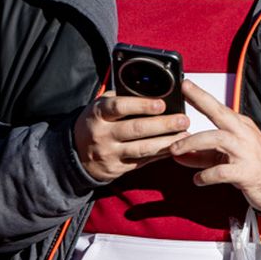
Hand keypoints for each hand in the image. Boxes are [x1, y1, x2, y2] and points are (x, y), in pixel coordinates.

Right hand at [72, 93, 189, 183]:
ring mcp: (109, 153)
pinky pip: (143, 161)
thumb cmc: (97, 123)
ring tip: (185, 135)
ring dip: (166, 142)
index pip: (118, 107)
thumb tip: (152, 90)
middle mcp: (102, 134)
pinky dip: (160, 154)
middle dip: (163, 125)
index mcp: (97, 114)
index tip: (161, 104)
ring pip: (141, 148)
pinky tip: (175, 148)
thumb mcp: (101, 107)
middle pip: (135, 129)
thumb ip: (122, 98)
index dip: (141, 106)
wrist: (75, 154)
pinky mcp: (117, 168)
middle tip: (183, 120)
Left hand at [170, 81, 260, 211]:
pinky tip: (198, 179)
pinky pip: (222, 171)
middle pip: (220, 115)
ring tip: (176, 150)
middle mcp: (244, 135)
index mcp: (241, 126)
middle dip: (198, 107)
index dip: (201, 95)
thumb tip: (176, 154)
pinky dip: (206, 175)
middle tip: (176, 113)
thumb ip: (201, 155)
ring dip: (193, 143)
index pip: (218, 107)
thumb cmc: (253, 165)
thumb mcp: (226, 156)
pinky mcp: (246, 172)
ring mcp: (246, 152)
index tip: (185, 85)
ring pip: (217, 139)